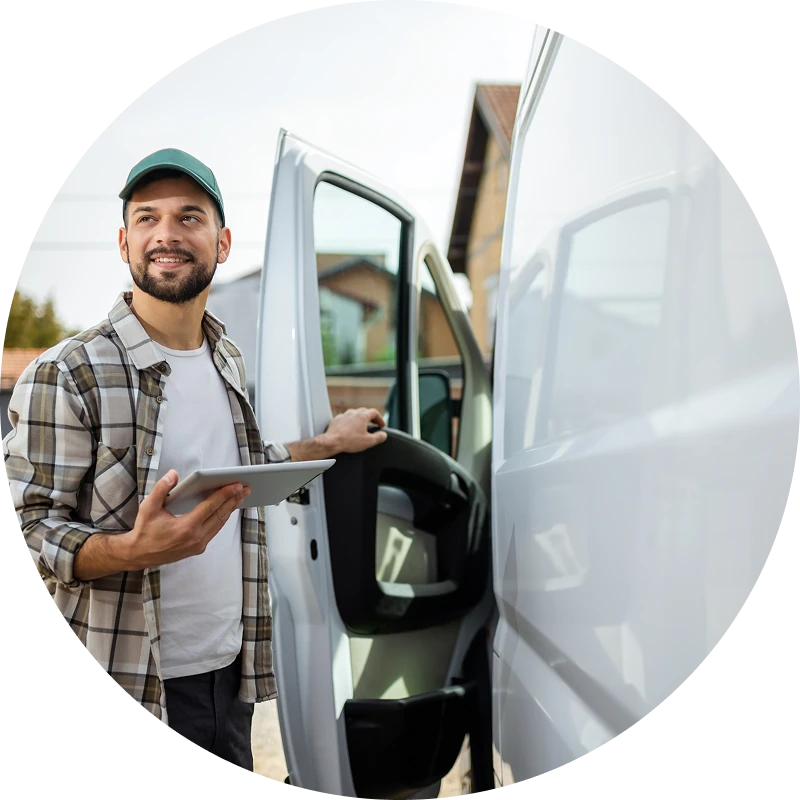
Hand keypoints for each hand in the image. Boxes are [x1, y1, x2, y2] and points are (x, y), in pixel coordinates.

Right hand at [125, 470, 250, 569]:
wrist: (139, 554)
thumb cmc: (144, 530)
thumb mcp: (148, 507)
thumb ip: (161, 489)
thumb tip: (174, 474)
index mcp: (186, 527)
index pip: (211, 507)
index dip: (225, 494)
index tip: (236, 484)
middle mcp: (196, 538)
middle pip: (220, 515)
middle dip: (234, 500)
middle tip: (246, 487)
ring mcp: (198, 545)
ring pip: (220, 524)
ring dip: (230, 509)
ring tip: (240, 496)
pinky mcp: (198, 548)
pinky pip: (214, 530)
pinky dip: (222, 518)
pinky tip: (227, 509)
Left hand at [325, 407, 387, 453]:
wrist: (332, 442)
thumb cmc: (349, 441)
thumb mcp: (368, 442)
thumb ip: (379, 437)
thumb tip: (383, 435)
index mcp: (362, 416)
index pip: (374, 412)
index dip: (380, 419)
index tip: (381, 425)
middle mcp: (353, 413)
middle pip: (364, 411)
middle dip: (370, 417)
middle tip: (373, 424)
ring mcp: (344, 415)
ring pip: (354, 413)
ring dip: (359, 418)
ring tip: (361, 426)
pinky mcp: (336, 420)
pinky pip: (345, 418)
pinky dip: (349, 422)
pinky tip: (349, 428)